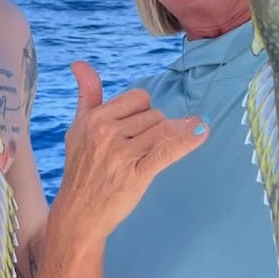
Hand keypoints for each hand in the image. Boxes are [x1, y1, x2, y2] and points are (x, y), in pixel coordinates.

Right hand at [56, 61, 207, 243]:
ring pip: (164, 129)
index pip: (138, 98)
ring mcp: (123, 154)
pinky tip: (202, 132)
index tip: (137, 128)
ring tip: (177, 140)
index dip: (143, 111)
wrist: (79, 214)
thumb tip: (79, 63)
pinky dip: (187, 140)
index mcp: (95, 119)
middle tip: (141, 148)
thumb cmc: (80, 170)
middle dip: (155, 128)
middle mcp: (107, 133)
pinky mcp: (138, 173)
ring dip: (172, 135)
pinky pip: (168, 150)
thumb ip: (86, 95)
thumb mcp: (77, 129)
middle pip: (154, 114)